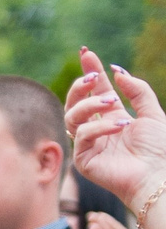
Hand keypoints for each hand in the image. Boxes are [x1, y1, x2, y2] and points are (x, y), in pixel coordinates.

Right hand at [65, 49, 165, 227]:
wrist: (159, 176)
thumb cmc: (159, 149)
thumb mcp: (153, 112)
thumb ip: (137, 91)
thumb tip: (117, 71)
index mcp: (113, 118)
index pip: (96, 91)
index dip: (90, 71)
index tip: (87, 52)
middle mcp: (97, 130)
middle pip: (76, 102)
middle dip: (81, 86)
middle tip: (94, 77)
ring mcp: (88, 145)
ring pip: (72, 117)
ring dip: (90, 105)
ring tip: (112, 103)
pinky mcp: (83, 160)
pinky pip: (81, 136)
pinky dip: (100, 128)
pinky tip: (120, 126)